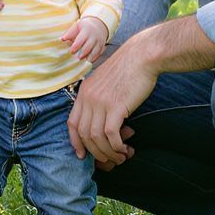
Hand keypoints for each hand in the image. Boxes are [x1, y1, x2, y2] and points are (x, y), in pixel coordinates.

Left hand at [61, 15, 108, 61]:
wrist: (98, 25)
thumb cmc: (83, 27)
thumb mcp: (77, 26)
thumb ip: (70, 33)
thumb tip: (62, 39)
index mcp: (86, 30)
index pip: (81, 39)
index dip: (76, 46)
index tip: (71, 51)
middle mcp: (94, 36)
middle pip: (88, 46)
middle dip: (83, 53)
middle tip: (77, 59)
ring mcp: (99, 42)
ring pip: (95, 51)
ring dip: (89, 58)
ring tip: (83, 62)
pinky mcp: (102, 47)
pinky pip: (98, 54)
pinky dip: (94, 59)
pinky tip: (88, 62)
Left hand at [67, 35, 156, 165]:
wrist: (143, 55)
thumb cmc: (129, 68)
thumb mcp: (105, 81)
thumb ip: (99, 97)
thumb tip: (102, 120)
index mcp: (84, 91)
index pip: (72, 123)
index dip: (75, 142)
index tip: (83, 154)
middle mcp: (88, 97)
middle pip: (83, 134)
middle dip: (95, 152)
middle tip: (109, 160)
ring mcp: (100, 102)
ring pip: (96, 138)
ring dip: (108, 152)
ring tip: (121, 157)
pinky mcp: (116, 106)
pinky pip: (110, 135)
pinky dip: (117, 146)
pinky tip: (125, 149)